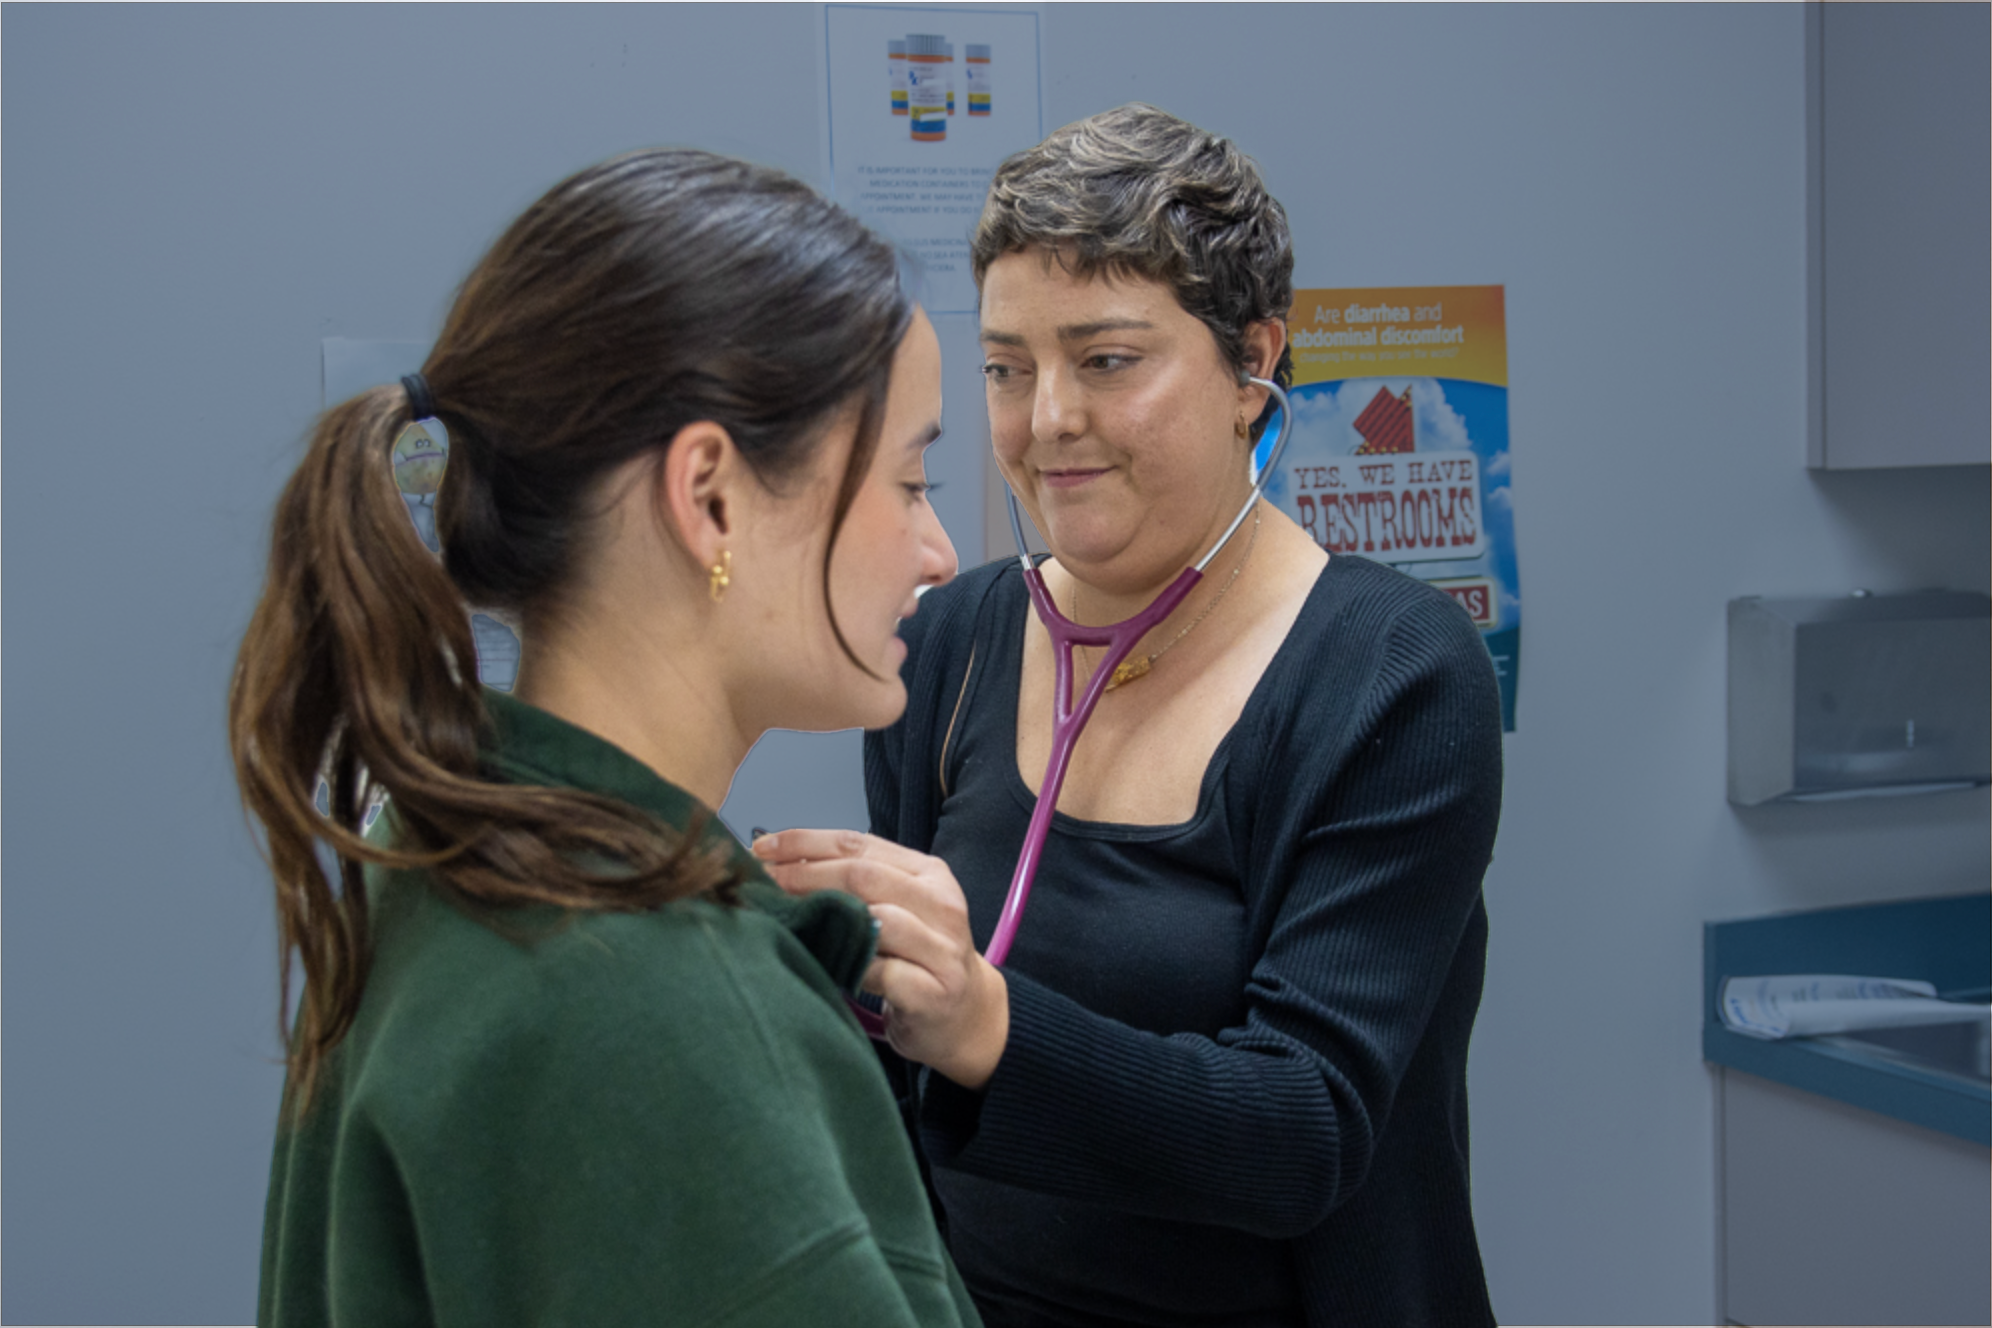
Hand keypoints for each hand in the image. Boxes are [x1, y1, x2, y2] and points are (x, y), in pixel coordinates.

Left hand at [752, 829, 1008, 1088]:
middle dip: (804, 876)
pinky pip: (882, 973)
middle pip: (863, 876)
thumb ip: (856, 886)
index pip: (860, 843)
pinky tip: (825, 967)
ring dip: (825, 919)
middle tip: (762, 884)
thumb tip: (779, 867)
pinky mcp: (934, 993)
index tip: (762, 847)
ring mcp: (943, 950)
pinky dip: (849, 967)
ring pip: (877, 920)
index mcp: (929, 873)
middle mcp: (942, 904)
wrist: (967, 1017)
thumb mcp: (899, 909)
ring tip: (785, 923)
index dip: (806, 841)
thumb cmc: (919, 958)